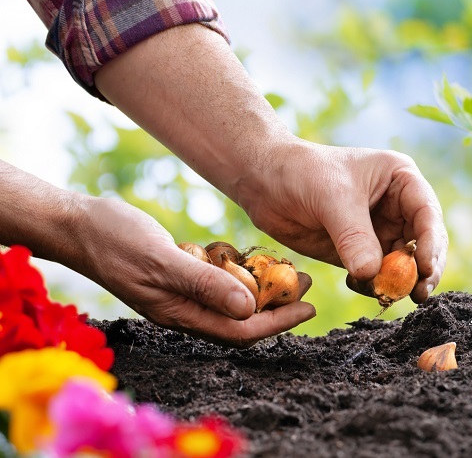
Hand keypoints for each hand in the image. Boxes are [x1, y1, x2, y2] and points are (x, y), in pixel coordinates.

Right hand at [71, 197, 315, 346]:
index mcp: (180, 314)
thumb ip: (204, 284)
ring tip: (290, 272)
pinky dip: (238, 276)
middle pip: (241, 321)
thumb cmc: (114, 239)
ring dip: (262, 291)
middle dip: (278, 307)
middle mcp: (182, 311)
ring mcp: (178, 295)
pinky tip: (252, 260)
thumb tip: (249, 309)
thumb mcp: (162, 259)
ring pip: (230, 303)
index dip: (279, 323)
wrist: (76, 224)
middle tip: (308, 284)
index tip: (310, 307)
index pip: (240, 332)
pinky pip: (215, 285)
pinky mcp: (176, 277)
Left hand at [237, 140, 447, 302]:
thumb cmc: (302, 172)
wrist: (263, 181)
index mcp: (401, 180)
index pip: (427, 214)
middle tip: (418, 294)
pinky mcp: (359, 251)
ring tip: (388, 295)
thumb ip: (354, 238)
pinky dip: (374, 286)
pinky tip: (361, 287)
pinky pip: (377, 275)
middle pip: (423, 243)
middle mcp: (397, 206)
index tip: (426, 269)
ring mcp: (379, 230)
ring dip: (399, 282)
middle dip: (423, 269)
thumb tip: (372, 275)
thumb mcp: (333, 199)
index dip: (431, 243)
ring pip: (403, 263)